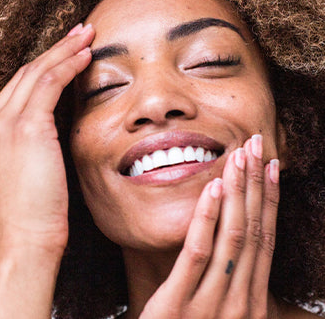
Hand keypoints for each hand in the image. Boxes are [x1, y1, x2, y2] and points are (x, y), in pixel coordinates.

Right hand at [0, 23, 93, 255]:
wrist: (25, 240)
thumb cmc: (29, 213)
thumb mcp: (18, 172)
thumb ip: (24, 146)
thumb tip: (46, 130)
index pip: (17, 91)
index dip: (43, 69)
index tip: (62, 57)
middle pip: (25, 75)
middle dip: (54, 51)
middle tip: (77, 35)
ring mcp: (2, 124)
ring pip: (37, 73)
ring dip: (64, 50)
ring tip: (85, 36)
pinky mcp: (25, 129)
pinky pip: (49, 84)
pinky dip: (67, 66)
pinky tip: (85, 56)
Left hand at [141, 136, 279, 317]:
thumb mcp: (222, 311)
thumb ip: (230, 280)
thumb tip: (235, 240)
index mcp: (251, 298)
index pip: (265, 237)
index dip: (269, 199)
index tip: (271, 167)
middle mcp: (240, 299)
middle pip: (252, 229)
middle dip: (255, 184)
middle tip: (256, 146)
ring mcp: (212, 304)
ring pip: (232, 236)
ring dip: (236, 193)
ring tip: (238, 158)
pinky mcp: (179, 306)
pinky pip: (197, 253)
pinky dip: (207, 218)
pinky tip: (212, 188)